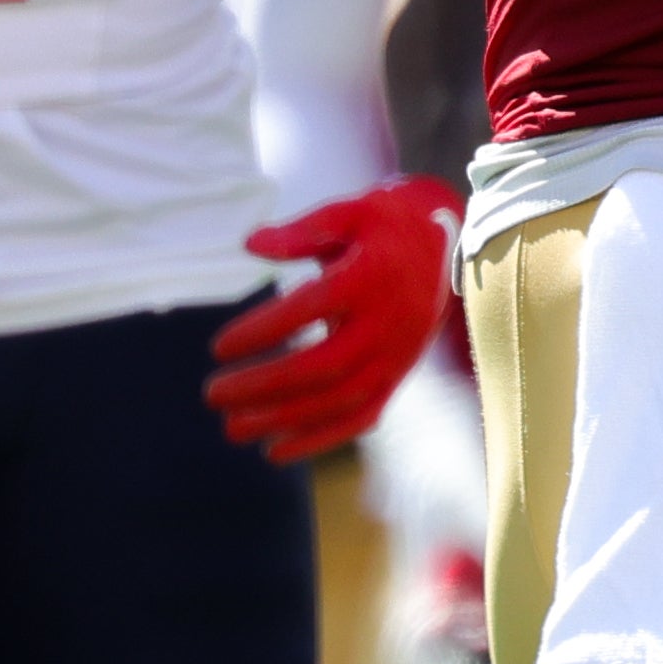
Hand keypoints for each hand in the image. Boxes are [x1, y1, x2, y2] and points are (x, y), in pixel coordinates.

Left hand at [208, 177, 459, 462]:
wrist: (449, 248)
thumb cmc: (385, 227)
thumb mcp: (349, 212)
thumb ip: (301, 231)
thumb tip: (250, 244)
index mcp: (370, 278)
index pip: (311, 309)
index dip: (264, 331)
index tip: (219, 346)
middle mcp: (386, 323)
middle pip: (324, 367)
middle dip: (265, 386)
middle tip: (213, 393)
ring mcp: (396, 356)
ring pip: (340, 400)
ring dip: (284, 419)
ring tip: (232, 427)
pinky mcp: (398, 377)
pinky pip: (361, 417)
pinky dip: (320, 439)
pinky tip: (275, 451)